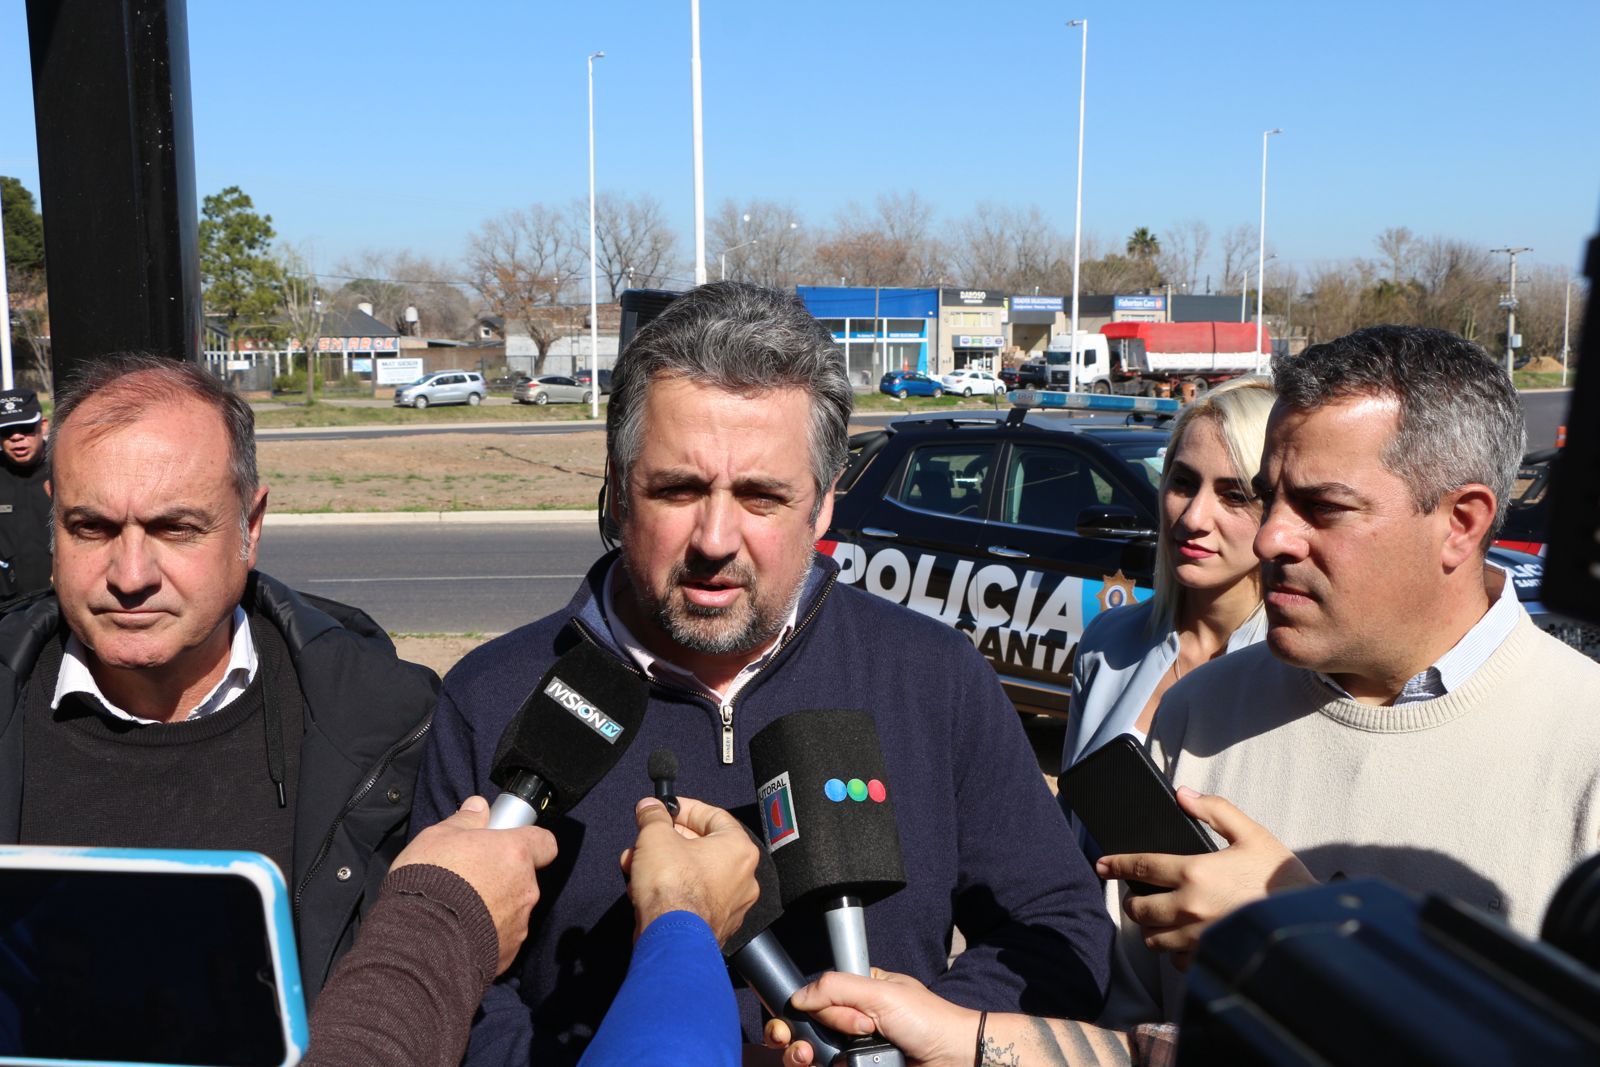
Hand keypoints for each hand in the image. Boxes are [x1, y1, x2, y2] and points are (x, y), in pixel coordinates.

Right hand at [392, 795, 557, 973]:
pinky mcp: (508, 954)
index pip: (545, 843)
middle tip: (470, 879)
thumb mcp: (438, 837)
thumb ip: (465, 820)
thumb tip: (480, 806)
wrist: (418, 941)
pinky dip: (487, 935)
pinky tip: (460, 934)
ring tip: (460, 911)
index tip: (508, 845)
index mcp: (515, 854)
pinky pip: (501, 937)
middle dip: (503, 877)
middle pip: (523, 878)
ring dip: (495, 907)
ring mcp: (519, 923)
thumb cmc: (430, 880)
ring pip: (513, 909)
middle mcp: (525, 889)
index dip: (530, 842)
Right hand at [619, 795, 758, 943]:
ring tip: (634, 865)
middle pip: (701, 846)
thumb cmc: (673, 887)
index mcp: (739, 849)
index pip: (713, 815)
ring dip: (662, 866)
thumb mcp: (655, 836)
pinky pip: (691, 899)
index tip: (664, 809)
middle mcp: (743, 877)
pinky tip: (643, 890)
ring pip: (692, 874)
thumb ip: (653, 816)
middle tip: (645, 838)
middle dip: (666, 841)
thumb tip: (650, 807)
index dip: (684, 808)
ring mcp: (731, 905)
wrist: (671, 939)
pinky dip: (669, 891)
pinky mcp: (715, 926)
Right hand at [765, 969, 976, 1066]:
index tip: (792, 1020)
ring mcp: (856, 1049)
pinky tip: (839, 1065)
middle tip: (824, 1038)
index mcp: (858, 992)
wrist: (955, 1058)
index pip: (815, 997)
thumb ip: (836, 988)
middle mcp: (853, 1020)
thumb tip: (797, 997)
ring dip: (816, 1055)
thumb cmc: (929, 1021)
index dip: (803, 1009)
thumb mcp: (880, 993)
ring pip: (816, 1055)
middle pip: (810, 1029)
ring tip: (833, 1055)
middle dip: (809, 1035)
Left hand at [1095, 787, 1315, 964]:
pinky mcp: (1210, 959)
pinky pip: (1178, 961)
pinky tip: (1185, 941)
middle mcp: (1189, 907)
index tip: (1102, 865)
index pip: (1141, 867)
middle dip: (1133, 902)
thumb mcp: (1252, 834)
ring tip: (1160, 919)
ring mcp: (1197, 937)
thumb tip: (1183, 794)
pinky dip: (1175, 952)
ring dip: (1152, 928)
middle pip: (1139, 909)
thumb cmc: (1283, 878)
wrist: (1309, 922)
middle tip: (1137, 897)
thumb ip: (1215, 811)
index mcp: (1195, 872)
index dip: (1115, 865)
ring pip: (1154, 938)